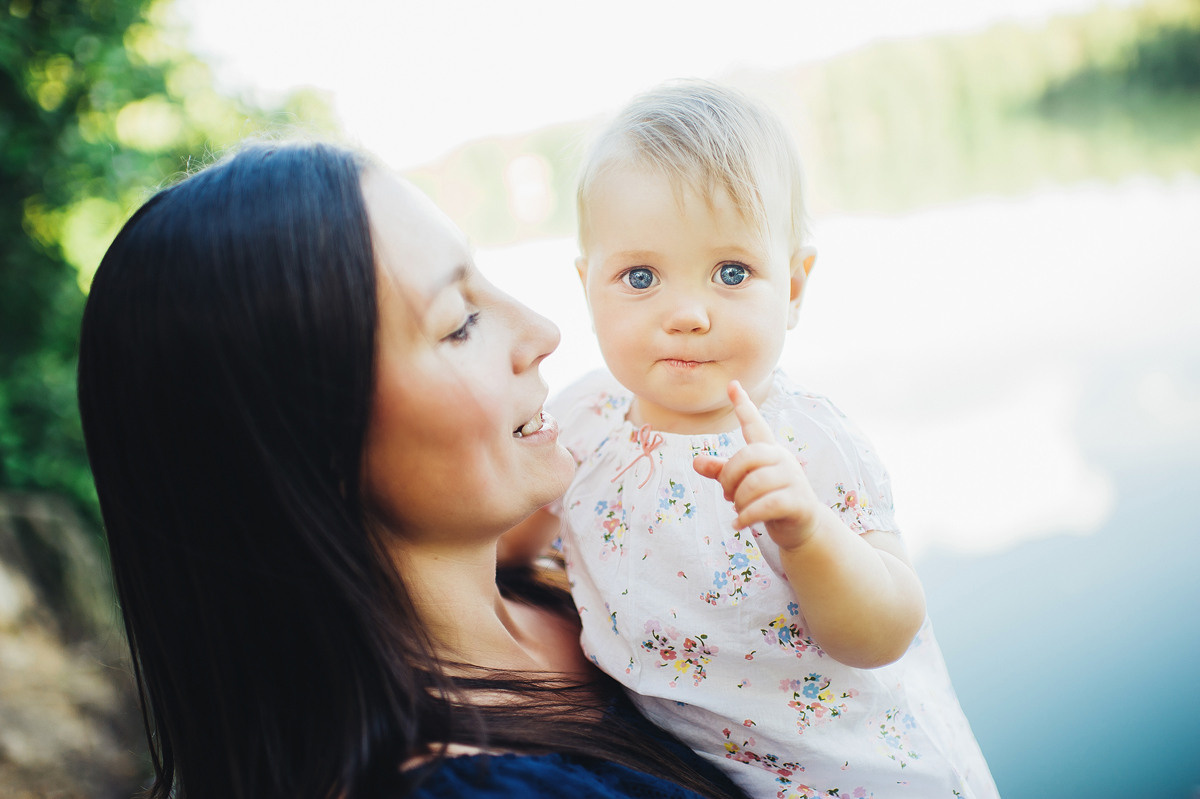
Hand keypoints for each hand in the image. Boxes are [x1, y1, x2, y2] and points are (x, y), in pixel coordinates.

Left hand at [692, 381, 823, 551]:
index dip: (744, 405)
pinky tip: (739, 524)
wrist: (803, 527)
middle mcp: (783, 459)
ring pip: (754, 483)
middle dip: (730, 478)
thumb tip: (695, 462)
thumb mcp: (745, 484)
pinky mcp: (798, 501)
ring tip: (739, 512)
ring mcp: (793, 479)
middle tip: (727, 496)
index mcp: (769, 451)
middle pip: (747, 456)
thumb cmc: (771, 500)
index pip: (755, 425)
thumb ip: (722, 472)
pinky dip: (748, 516)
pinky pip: (765, 505)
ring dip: (739, 502)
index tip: (732, 385)